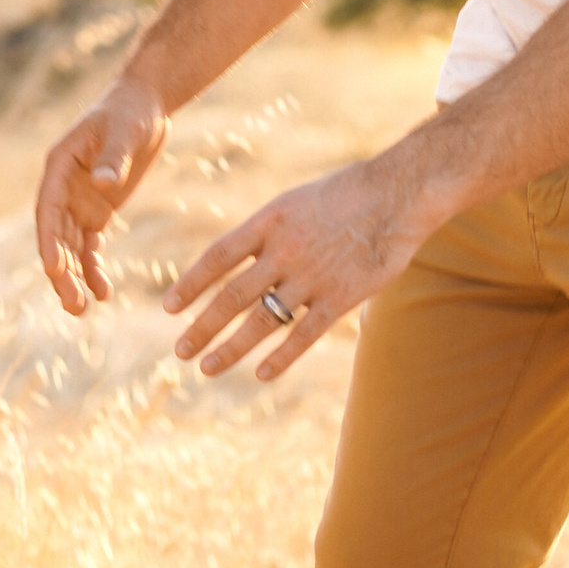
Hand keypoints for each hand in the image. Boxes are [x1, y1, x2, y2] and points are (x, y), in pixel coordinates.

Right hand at [36, 74, 168, 314]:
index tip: (55, 270)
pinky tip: (103, 293)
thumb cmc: (131, 111)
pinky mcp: (97, 210)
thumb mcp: (125, 132)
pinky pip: (90, 244)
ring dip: (73, 277)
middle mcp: (62, 187)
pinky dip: (93, 267)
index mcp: (59, 166)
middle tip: (73, 304)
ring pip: (69, 246)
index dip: (48, 241)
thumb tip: (101, 185)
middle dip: (60, 271)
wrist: (146, 105)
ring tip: (81, 310)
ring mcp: (78, 201)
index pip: (47, 210)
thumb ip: (113, 158)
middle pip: (54, 236)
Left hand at [165, 153, 425, 378]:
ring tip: (206, 367)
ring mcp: (311, 277)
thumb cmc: (346, 194)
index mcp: (269, 221)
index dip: (191, 284)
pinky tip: (261, 374)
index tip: (169, 307)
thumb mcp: (295, 201)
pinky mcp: (340, 298)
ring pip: (261, 321)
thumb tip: (234, 259)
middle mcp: (284, 251)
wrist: (399, 194)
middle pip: (232, 295)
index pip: (218, 257)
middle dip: (202, 326)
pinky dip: (280, 357)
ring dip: (230, 348)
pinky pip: (303, 334)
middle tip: (179, 351)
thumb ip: (266, 233)